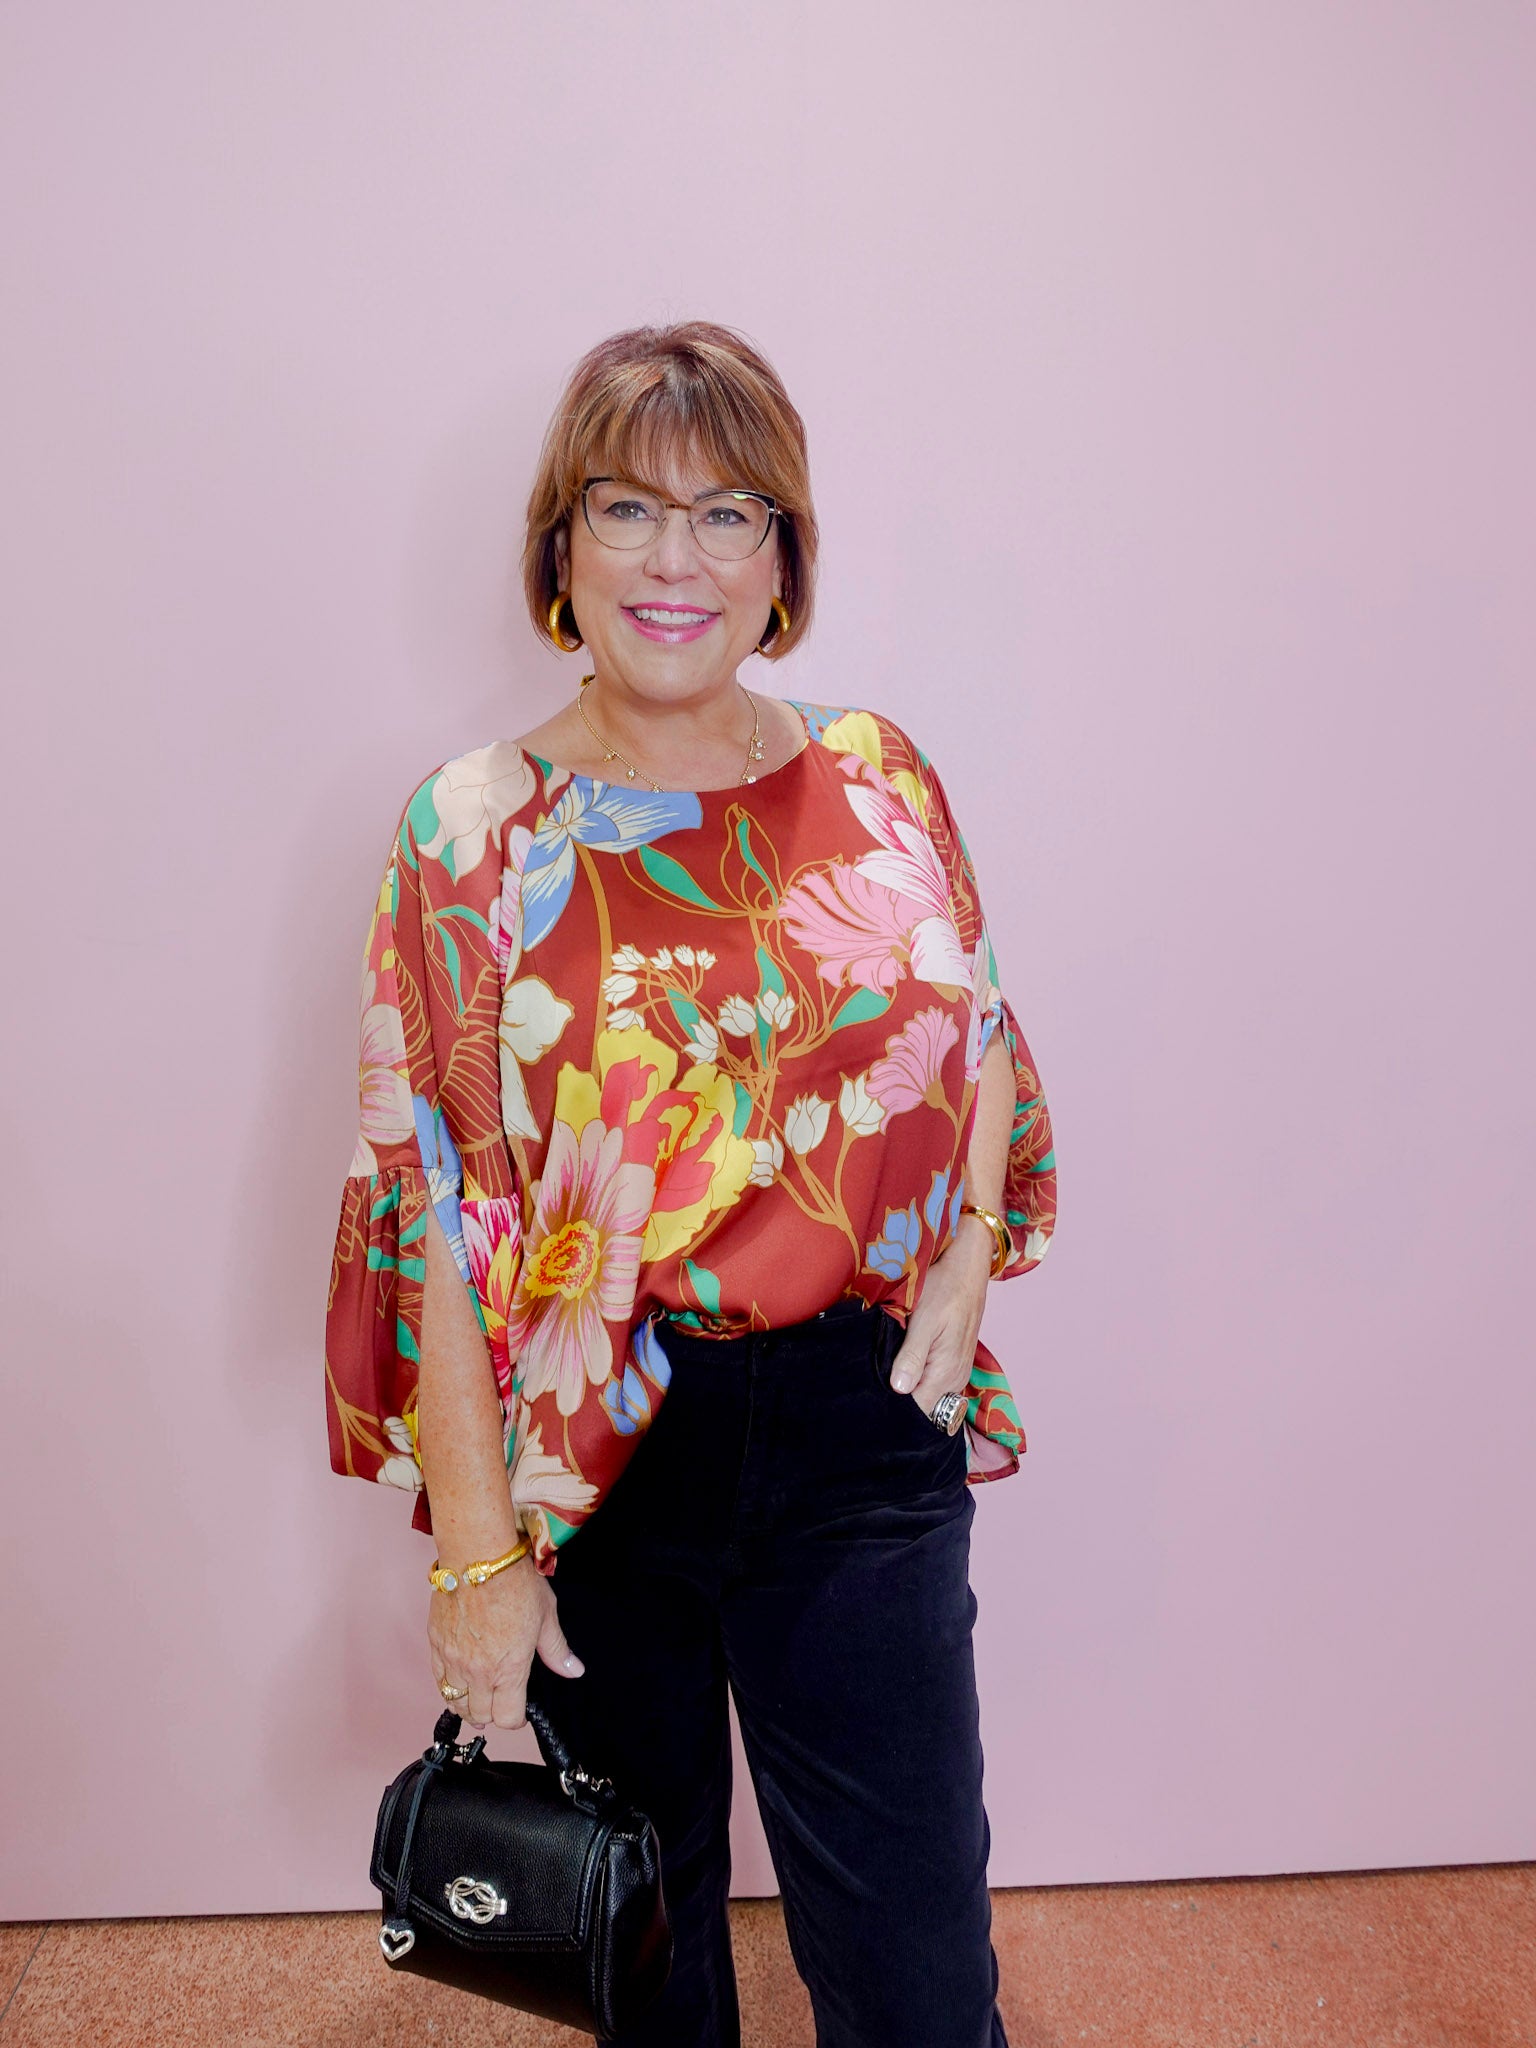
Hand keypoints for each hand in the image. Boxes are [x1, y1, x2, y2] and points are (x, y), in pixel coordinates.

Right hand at [428, 1556, 583, 1730]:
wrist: (478, 1556)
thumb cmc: (515, 1581)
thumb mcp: (546, 1615)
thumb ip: (557, 1650)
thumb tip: (574, 1670)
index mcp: (509, 1669)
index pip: (508, 1719)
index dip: (517, 1719)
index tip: (520, 1710)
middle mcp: (478, 1672)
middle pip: (480, 1715)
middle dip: (492, 1713)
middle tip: (500, 1700)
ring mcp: (453, 1660)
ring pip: (455, 1702)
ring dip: (468, 1704)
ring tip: (478, 1696)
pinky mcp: (435, 1644)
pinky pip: (438, 1680)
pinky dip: (448, 1685)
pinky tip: (458, 1679)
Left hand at [889, 1218, 992, 1417]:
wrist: (967, 1266)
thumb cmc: (945, 1287)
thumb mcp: (924, 1318)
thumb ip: (913, 1357)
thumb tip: (899, 1390)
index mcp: (946, 1372)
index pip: (919, 1411)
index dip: (894, 1410)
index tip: (871, 1402)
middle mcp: (954, 1379)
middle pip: (923, 1408)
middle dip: (898, 1402)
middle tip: (871, 1390)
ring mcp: (956, 1372)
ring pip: (927, 1396)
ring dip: (906, 1390)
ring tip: (882, 1376)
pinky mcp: (953, 1362)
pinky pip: (933, 1383)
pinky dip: (916, 1379)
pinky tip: (900, 1367)